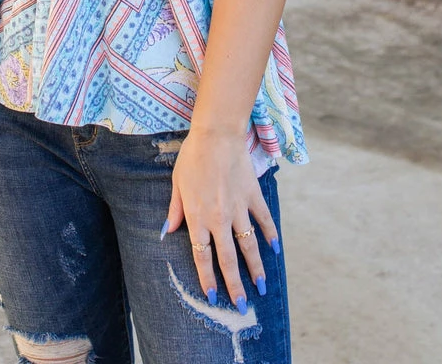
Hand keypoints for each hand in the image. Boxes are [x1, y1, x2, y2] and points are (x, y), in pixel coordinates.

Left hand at [162, 127, 278, 310]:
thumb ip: (175, 209)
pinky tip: (274, 249)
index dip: (208, 278)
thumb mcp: (177, 182)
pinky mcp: (253, 196)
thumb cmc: (192, 156)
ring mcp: (239, 208)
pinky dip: (270, 235)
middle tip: (242, 306)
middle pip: (228, 259)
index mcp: (198, 217)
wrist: (217, 134)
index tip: (213, 296)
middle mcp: (219, 218)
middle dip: (235, 285)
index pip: (203, 256)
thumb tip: (167, 232)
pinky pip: (263, 220)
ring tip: (262, 287)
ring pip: (249, 245)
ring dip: (256, 268)